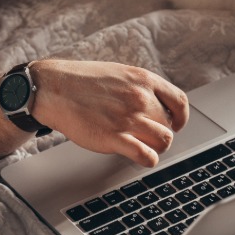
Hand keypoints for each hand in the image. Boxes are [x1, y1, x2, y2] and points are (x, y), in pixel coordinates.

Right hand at [28, 59, 188, 167]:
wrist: (53, 88)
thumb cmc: (83, 82)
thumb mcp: (119, 74)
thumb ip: (140, 86)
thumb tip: (157, 103)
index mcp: (144, 79)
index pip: (179, 101)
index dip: (181, 117)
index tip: (176, 124)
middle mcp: (140, 98)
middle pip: (169, 125)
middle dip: (160, 133)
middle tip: (147, 136)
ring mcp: (128, 118)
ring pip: (163, 141)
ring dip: (156, 147)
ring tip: (144, 146)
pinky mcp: (114, 138)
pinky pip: (146, 156)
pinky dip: (148, 160)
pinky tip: (142, 157)